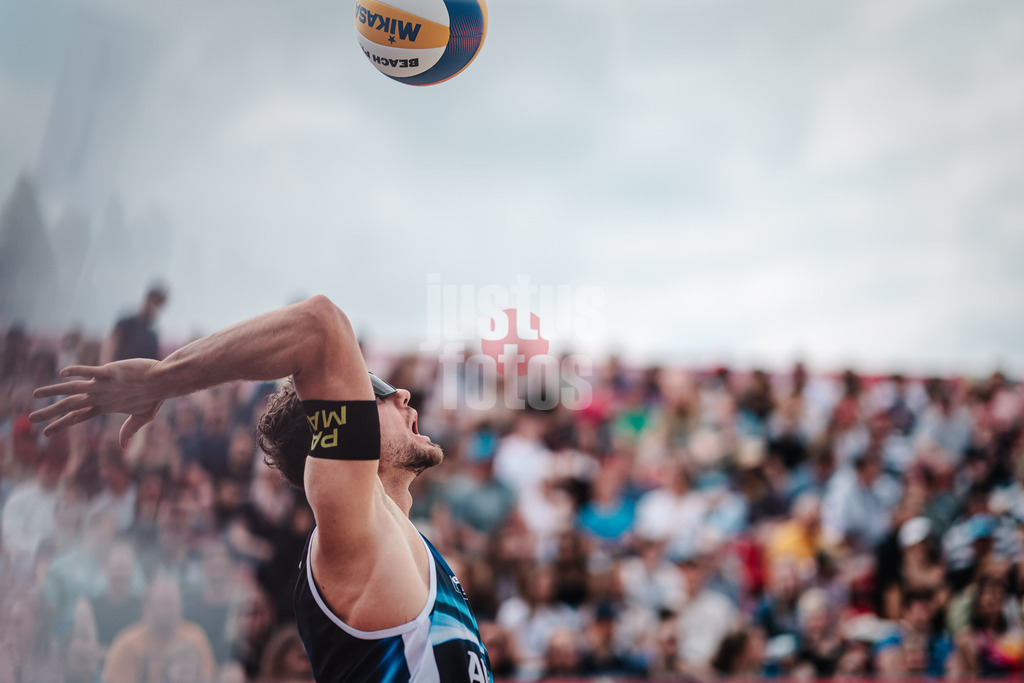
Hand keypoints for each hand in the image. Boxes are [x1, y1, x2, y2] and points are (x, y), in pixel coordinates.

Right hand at [30, 358, 164, 447]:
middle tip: (31, 418)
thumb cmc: (156, 397)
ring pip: (73, 389)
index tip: (46, 433)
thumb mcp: (143, 417)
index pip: (79, 418)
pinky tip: (63, 373)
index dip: (62, 425)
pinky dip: (76, 371)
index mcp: (106, 407)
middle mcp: (101, 398)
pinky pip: (89, 371)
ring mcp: (104, 385)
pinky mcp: (110, 372)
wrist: (165, 381)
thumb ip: (129, 429)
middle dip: (49, 413)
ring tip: (35, 393)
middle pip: (70, 406)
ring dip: (53, 391)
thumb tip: (124, 447)